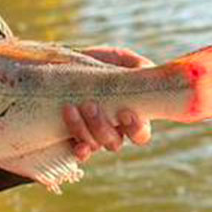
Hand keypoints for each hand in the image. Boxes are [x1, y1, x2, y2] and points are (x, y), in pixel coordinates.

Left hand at [63, 46, 153, 161]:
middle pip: (114, 142)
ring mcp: (91, 135)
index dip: (136, 129)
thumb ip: (138, 66)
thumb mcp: (119, 59)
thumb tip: (149, 72)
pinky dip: (80, 151)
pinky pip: (79, 152)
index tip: (126, 114)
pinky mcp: (71, 138)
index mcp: (129, 115)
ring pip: (95, 144)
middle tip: (90, 106)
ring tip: (70, 108)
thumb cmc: (97, 63)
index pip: (140, 133)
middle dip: (102, 127)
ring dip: (84, 130)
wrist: (62, 64)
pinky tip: (78, 146)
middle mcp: (112, 130)